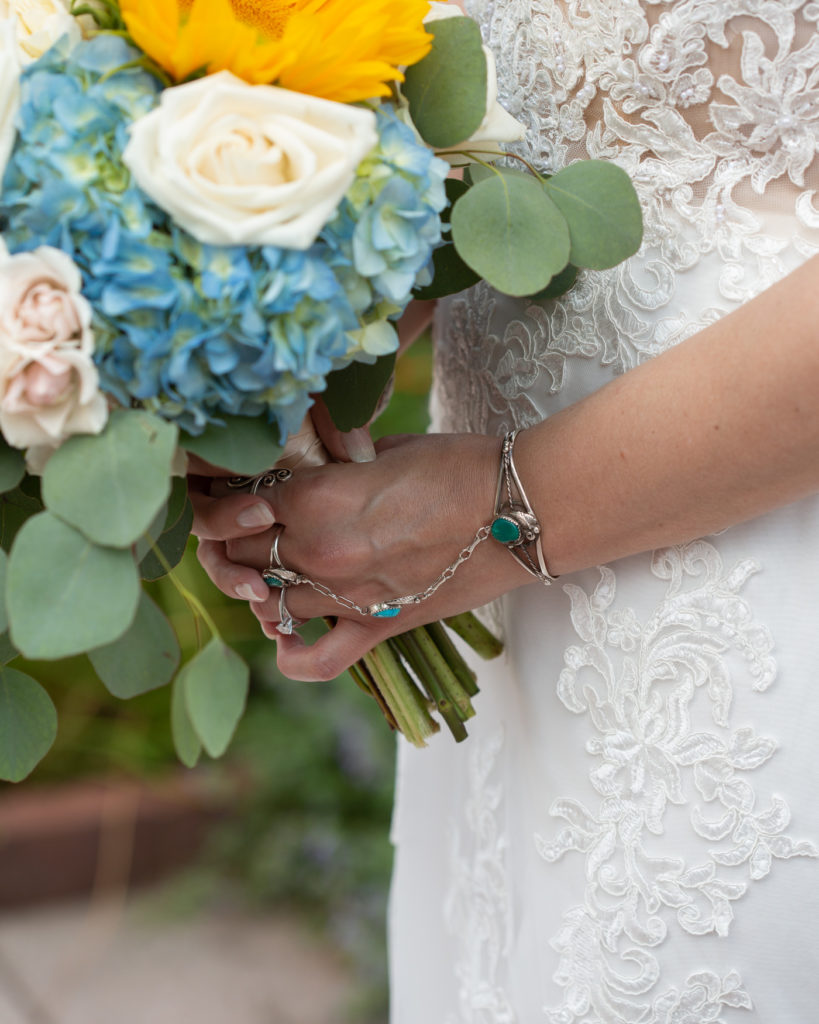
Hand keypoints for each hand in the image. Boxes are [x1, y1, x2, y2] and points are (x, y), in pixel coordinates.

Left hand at [194, 433, 530, 679]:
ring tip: (270, 566)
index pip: (235, 505)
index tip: (233, 490)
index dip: (224, 497)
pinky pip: (316, 662)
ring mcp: (347, 597)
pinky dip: (290, 655)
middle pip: (240, 555)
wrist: (520, 509)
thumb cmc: (458, 465)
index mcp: (316, 497)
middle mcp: (320, 552)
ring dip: (258, 585)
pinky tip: (286, 634)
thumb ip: (331, 467)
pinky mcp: (379, 627)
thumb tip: (304, 474)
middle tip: (244, 525)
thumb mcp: (382, 449)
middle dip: (233, 539)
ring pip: (264, 604)